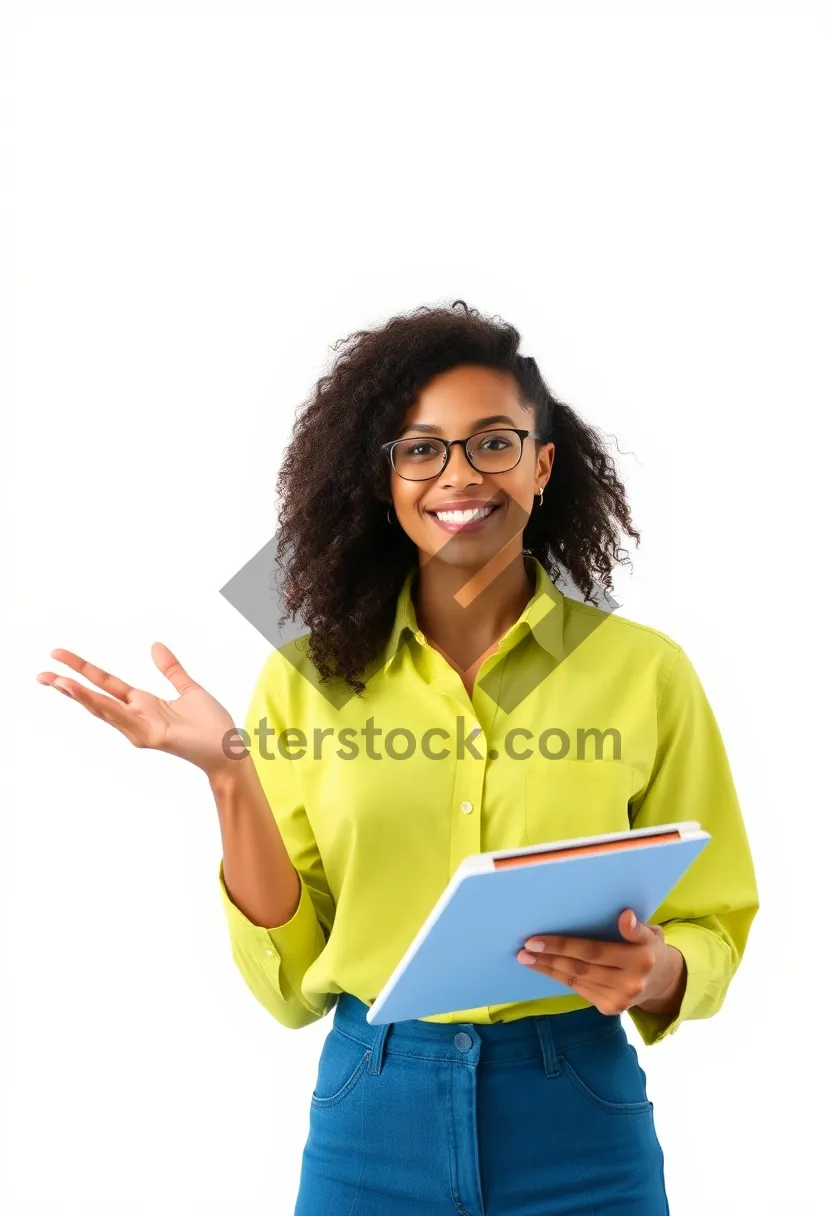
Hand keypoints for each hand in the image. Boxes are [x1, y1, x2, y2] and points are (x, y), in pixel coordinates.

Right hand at [36, 643, 244, 779]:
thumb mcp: (188, 689)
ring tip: (57, 681)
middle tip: (40, 673)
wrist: (229, 748)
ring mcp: (141, 729)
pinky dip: (106, 708)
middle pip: (95, 697)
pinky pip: (124, 719)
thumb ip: (171, 670)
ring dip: (80, 696)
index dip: (83, 669)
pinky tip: (89, 697)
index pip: (106, 684)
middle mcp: (136, 717)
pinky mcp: (151, 736)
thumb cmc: (212, 725)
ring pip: (104, 709)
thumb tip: (155, 645)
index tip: (59, 656)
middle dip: (68, 685)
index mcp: (143, 704)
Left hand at [517, 909, 686, 1016]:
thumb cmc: (647, 947)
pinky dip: (559, 977)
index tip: (535, 939)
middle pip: (581, 967)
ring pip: (576, 980)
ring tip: (526, 958)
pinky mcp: (611, 1008)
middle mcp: (632, 982)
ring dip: (548, 969)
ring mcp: (621, 999)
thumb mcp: (650, 932)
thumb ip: (636, 927)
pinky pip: (579, 989)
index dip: (563, 945)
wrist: (661, 981)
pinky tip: (544, 968)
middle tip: (524, 948)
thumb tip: (625, 916)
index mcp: (641, 957)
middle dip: (549, 956)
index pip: (593, 950)